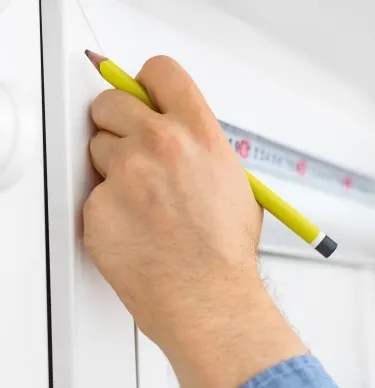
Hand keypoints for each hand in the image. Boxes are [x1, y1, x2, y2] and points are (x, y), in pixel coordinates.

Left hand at [84, 56, 306, 386]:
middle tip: (129, 146)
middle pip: (111, 102)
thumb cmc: (225, 250)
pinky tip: (134, 227)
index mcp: (198, 134)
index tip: (140, 92)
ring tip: (143, 202)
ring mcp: (126, 175)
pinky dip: (107, 207)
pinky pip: (93, 193)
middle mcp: (160, 145)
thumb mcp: (233, 181)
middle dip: (116, 120)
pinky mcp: (99, 207)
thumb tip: (179, 133)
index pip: (160, 72)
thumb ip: (201, 147)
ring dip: (112, 167)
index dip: (147, 81)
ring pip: (97, 148)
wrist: (208, 298)